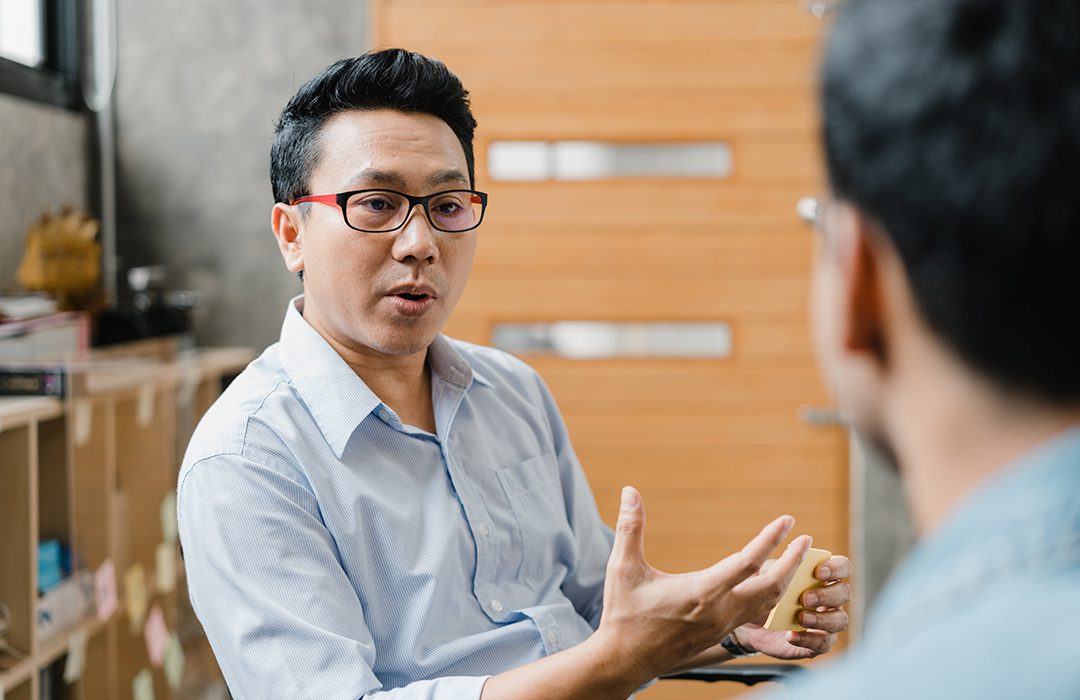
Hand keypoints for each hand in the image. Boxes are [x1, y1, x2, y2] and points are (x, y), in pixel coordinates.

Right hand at [592, 486, 811, 682]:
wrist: (624, 660)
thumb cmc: (623, 613)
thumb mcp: (623, 567)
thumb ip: (630, 528)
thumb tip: (629, 490)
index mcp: (702, 592)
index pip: (748, 562)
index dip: (771, 539)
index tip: (788, 520)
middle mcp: (719, 611)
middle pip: (772, 587)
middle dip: (793, 562)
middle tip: (806, 540)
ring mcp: (722, 627)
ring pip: (768, 604)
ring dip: (785, 581)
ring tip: (794, 560)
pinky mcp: (718, 635)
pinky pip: (756, 616)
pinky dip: (770, 597)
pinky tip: (770, 585)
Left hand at [732, 554, 852, 659]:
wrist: (748, 621)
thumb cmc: (763, 590)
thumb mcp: (767, 575)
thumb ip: (781, 564)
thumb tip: (790, 550)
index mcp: (823, 575)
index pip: (843, 566)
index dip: (836, 568)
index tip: (818, 572)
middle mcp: (831, 598)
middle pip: (844, 593)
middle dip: (826, 595)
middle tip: (805, 598)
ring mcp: (827, 622)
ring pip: (840, 620)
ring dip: (821, 619)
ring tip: (800, 617)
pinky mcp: (817, 643)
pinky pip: (823, 644)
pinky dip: (808, 639)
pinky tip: (791, 635)